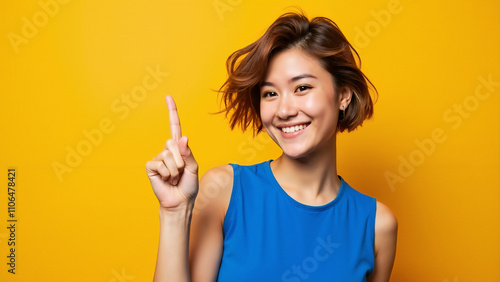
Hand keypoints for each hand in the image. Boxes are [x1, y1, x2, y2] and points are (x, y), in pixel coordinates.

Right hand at [146, 95, 198, 209]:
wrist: (180, 202)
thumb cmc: (188, 186)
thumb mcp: (193, 168)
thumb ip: (188, 153)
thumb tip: (183, 138)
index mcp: (179, 148)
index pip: (174, 127)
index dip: (172, 112)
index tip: (168, 97)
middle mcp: (167, 150)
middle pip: (172, 143)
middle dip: (180, 160)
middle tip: (180, 173)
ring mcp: (158, 158)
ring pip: (167, 156)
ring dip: (175, 170)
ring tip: (174, 178)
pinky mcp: (151, 167)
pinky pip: (159, 164)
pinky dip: (167, 174)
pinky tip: (166, 180)